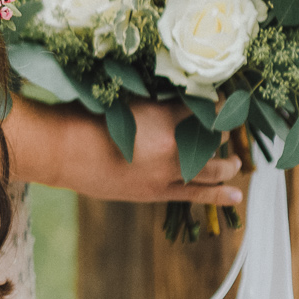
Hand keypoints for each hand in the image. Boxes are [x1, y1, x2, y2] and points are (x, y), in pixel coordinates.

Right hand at [15, 98, 241, 205]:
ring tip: (234, 163)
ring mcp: (167, 171)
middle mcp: (172, 144)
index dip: (218, 104)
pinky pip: (197, 195)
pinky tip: (235, 196)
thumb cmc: (86, 118)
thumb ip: (153, 105)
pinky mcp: (157, 192)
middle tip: (220, 130)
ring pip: (214, 169)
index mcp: (164, 116)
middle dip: (222, 133)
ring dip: (228, 165)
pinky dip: (219, 195)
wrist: (62, 152)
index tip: (222, 101)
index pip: (206, 108)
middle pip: (215, 138)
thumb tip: (176, 105)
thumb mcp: (124, 101)